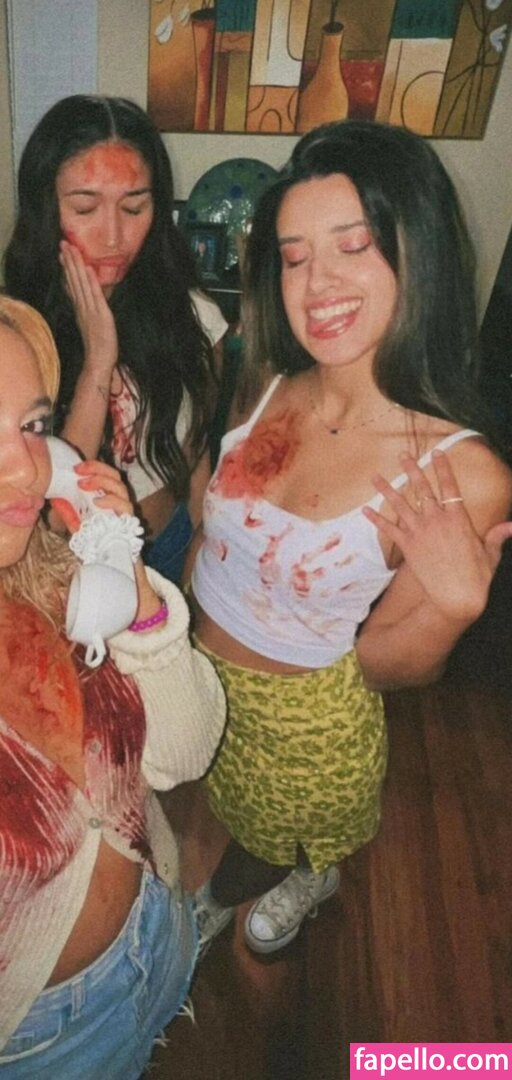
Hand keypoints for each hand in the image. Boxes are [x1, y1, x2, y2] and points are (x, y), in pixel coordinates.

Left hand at [54, 461, 159, 619]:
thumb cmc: (101, 550)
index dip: (95, 468)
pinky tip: (100, 503)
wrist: (118, 574)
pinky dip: (113, 502)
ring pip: (122, 489)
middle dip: (98, 470)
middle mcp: (120, 505)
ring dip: (103, 483)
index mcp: (109, 501)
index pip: (107, 476)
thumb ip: (71, 514)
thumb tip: (55, 499)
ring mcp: (127, 515)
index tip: (77, 468)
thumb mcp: (81, 529)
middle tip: (80, 472)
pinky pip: (125, 508)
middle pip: (116, 477)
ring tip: (86, 486)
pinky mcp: (130, 526)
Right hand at [59, 240, 117, 378]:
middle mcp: (83, 307)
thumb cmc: (97, 345)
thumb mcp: (89, 324)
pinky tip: (88, 268)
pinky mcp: (101, 315)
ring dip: (77, 266)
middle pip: (74, 280)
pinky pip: (95, 295)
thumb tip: (80, 299)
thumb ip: (85, 310)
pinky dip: (91, 281)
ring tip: (72, 249)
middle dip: (69, 261)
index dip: (67, 268)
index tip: (62, 253)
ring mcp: (91, 310)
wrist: (98, 362)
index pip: (71, 284)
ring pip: (81, 284)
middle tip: (63, 243)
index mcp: (80, 308)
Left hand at [362, 450, 511, 623]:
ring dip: (387, 489)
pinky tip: (364, 509)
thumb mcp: (491, 553)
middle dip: (412, 470)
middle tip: (403, 455)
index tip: (437, 452)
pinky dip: (376, 519)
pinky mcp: (408, 547)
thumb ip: (496, 535)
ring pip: (401, 505)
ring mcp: (420, 533)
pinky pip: (389, 529)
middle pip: (422, 489)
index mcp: (458, 518)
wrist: (456, 597)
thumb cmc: (477, 577)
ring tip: (375, 476)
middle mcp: (437, 521)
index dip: (443, 467)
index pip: (450, 485)